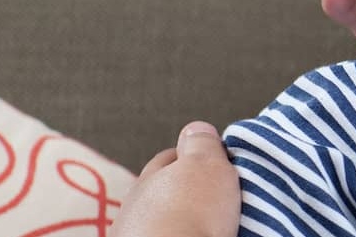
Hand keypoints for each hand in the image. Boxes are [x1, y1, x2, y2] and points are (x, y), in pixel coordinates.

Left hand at [113, 122, 241, 236]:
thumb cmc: (190, 215)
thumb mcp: (205, 165)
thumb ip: (201, 144)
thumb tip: (196, 128)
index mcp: (150, 177)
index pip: (170, 158)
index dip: (194, 156)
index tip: (218, 162)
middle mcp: (137, 207)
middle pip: (167, 191)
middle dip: (188, 191)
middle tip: (219, 195)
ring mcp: (137, 235)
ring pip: (165, 219)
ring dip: (185, 219)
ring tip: (213, 225)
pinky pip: (170, 235)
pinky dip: (183, 235)